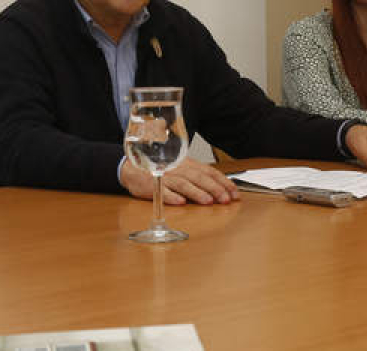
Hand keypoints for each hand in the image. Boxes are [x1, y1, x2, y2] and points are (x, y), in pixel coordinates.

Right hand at [120, 157, 238, 204]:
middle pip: (199, 178)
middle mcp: (178, 169)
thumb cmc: (159, 169)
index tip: (235, 193)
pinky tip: (180, 202)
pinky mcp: (152, 186)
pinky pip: (163, 191)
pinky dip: (172, 197)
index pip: (209, 171)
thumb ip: (196, 175)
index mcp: (187, 164)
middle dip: (214, 188)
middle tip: (226, 199)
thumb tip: (217, 187)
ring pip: (184, 185)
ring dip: (197, 193)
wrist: (132, 167)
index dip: (223, 182)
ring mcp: (165, 177)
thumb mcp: (180, 167)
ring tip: (209, 202)